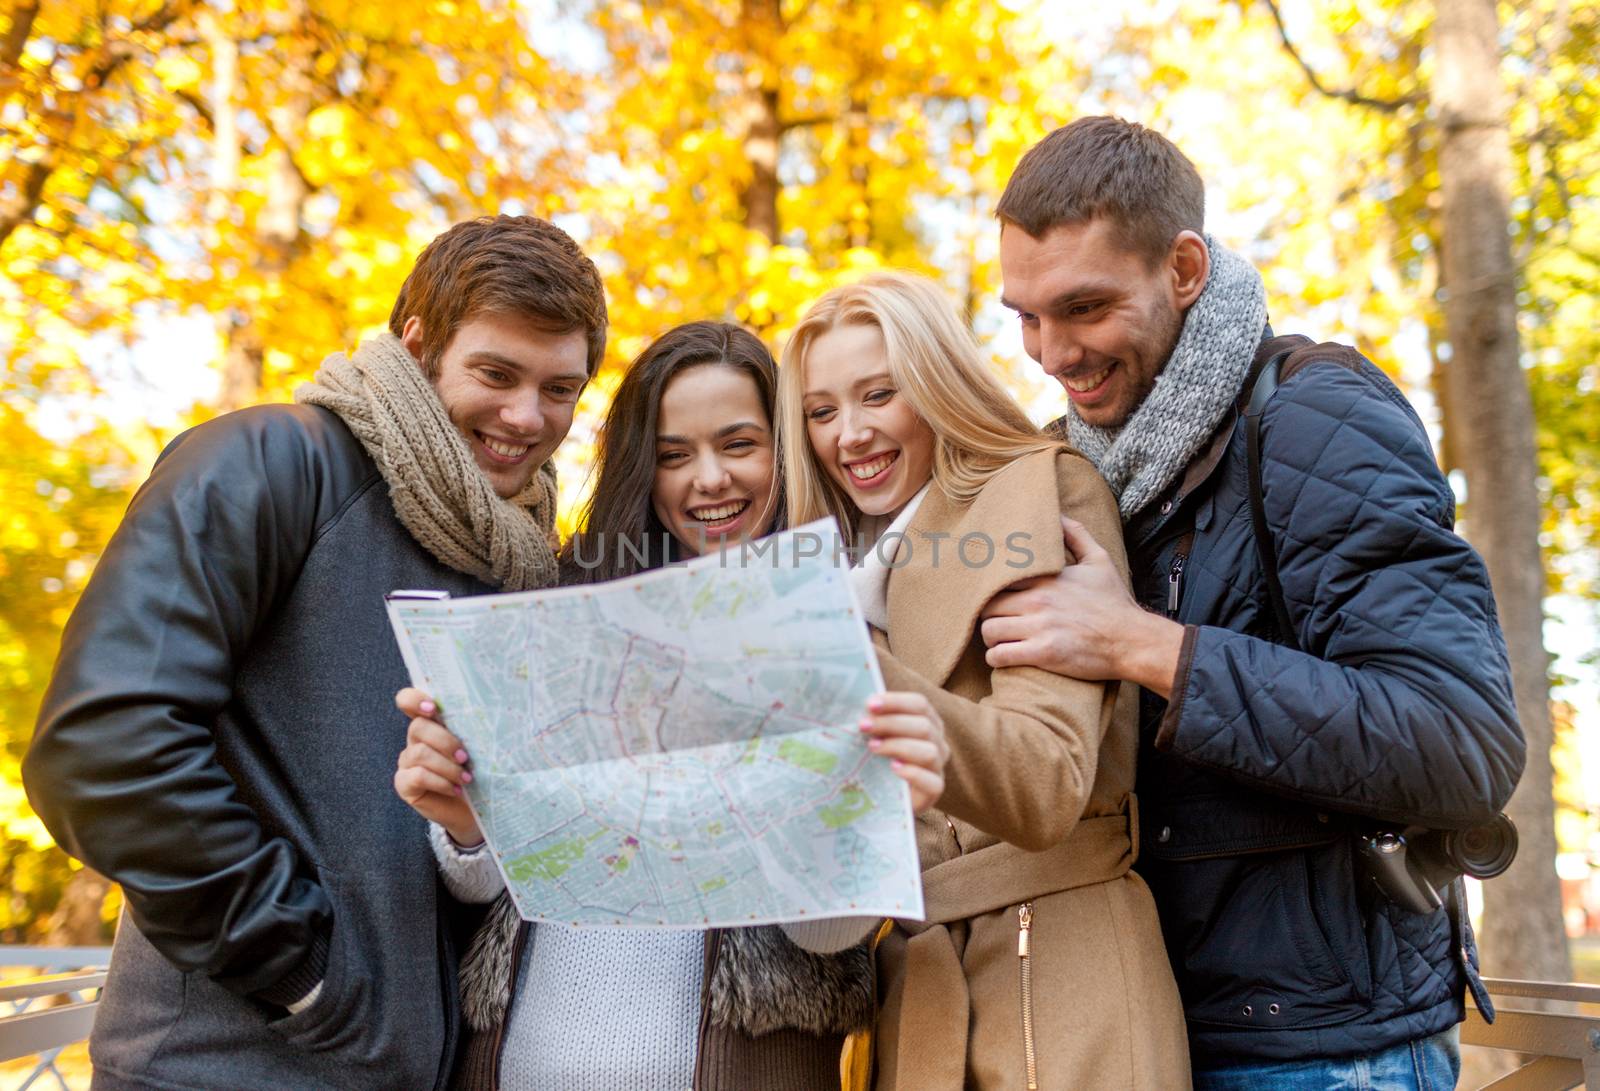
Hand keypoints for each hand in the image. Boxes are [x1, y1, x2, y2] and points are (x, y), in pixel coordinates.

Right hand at [393, 687, 482, 846]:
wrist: (472, 808)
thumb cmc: (477, 772)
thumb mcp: (477, 748)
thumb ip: (473, 731)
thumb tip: (491, 716)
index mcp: (431, 723)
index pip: (408, 701)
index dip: (415, 699)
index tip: (433, 707)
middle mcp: (415, 739)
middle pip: (418, 727)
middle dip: (445, 741)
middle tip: (466, 757)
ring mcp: (407, 762)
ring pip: (419, 753)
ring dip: (447, 766)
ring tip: (467, 778)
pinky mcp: (404, 783)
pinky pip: (417, 776)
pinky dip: (440, 782)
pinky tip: (455, 789)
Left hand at [860, 691, 947, 813]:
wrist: (881, 797)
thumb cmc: (876, 759)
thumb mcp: (874, 736)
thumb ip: (872, 719)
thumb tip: (859, 703)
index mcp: (927, 722)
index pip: (919, 704)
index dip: (896, 701)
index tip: (870, 704)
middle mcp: (937, 742)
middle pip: (923, 726)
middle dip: (890, 723)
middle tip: (863, 726)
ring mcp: (937, 767)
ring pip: (929, 751)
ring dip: (899, 746)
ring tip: (872, 747)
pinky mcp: (934, 791)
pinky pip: (932, 782)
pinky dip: (913, 773)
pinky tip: (893, 768)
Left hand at [979, 516, 1183, 696]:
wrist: (1133, 641)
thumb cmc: (1114, 602)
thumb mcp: (1099, 560)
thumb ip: (1075, 534)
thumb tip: (1056, 514)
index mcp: (1048, 577)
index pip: (998, 575)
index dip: (988, 585)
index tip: (989, 593)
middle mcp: (1040, 599)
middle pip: (987, 604)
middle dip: (987, 613)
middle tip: (995, 619)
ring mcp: (1041, 627)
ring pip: (989, 630)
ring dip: (990, 637)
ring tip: (999, 639)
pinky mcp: (1044, 653)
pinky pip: (1000, 655)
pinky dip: (997, 658)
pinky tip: (1004, 656)